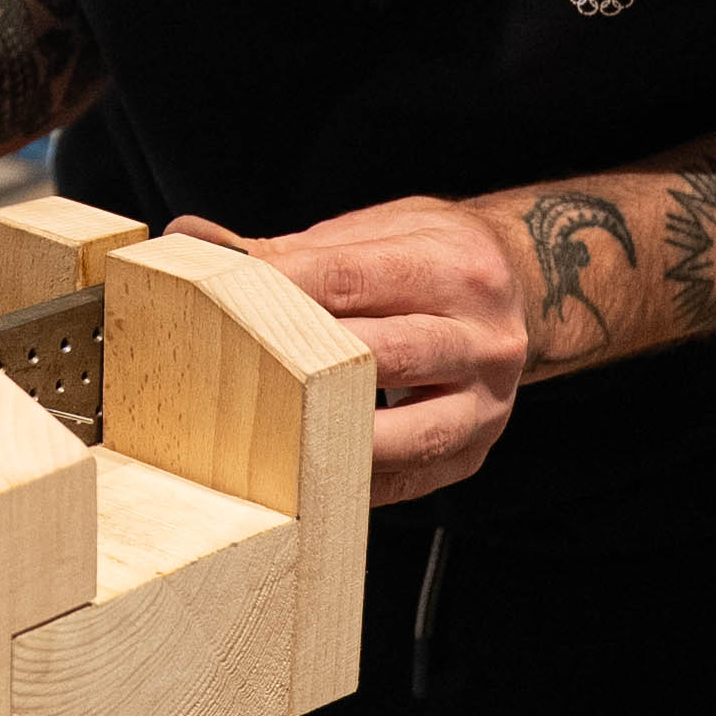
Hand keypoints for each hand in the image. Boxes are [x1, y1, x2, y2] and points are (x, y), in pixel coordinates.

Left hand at [174, 196, 527, 503]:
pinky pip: (407, 481)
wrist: (522, 290)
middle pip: (386, 355)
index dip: (284, 290)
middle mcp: (483, 337)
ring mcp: (485, 403)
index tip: (221, 297)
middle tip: (232, 368)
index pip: (355, 278)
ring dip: (334, 436)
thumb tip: (192, 242)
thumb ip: (290, 250)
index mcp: (457, 268)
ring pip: (406, 433)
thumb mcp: (378, 233)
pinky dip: (353, 483)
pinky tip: (305, 478)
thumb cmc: (431, 259)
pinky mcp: (473, 452)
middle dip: (305, 362)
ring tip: (268, 436)